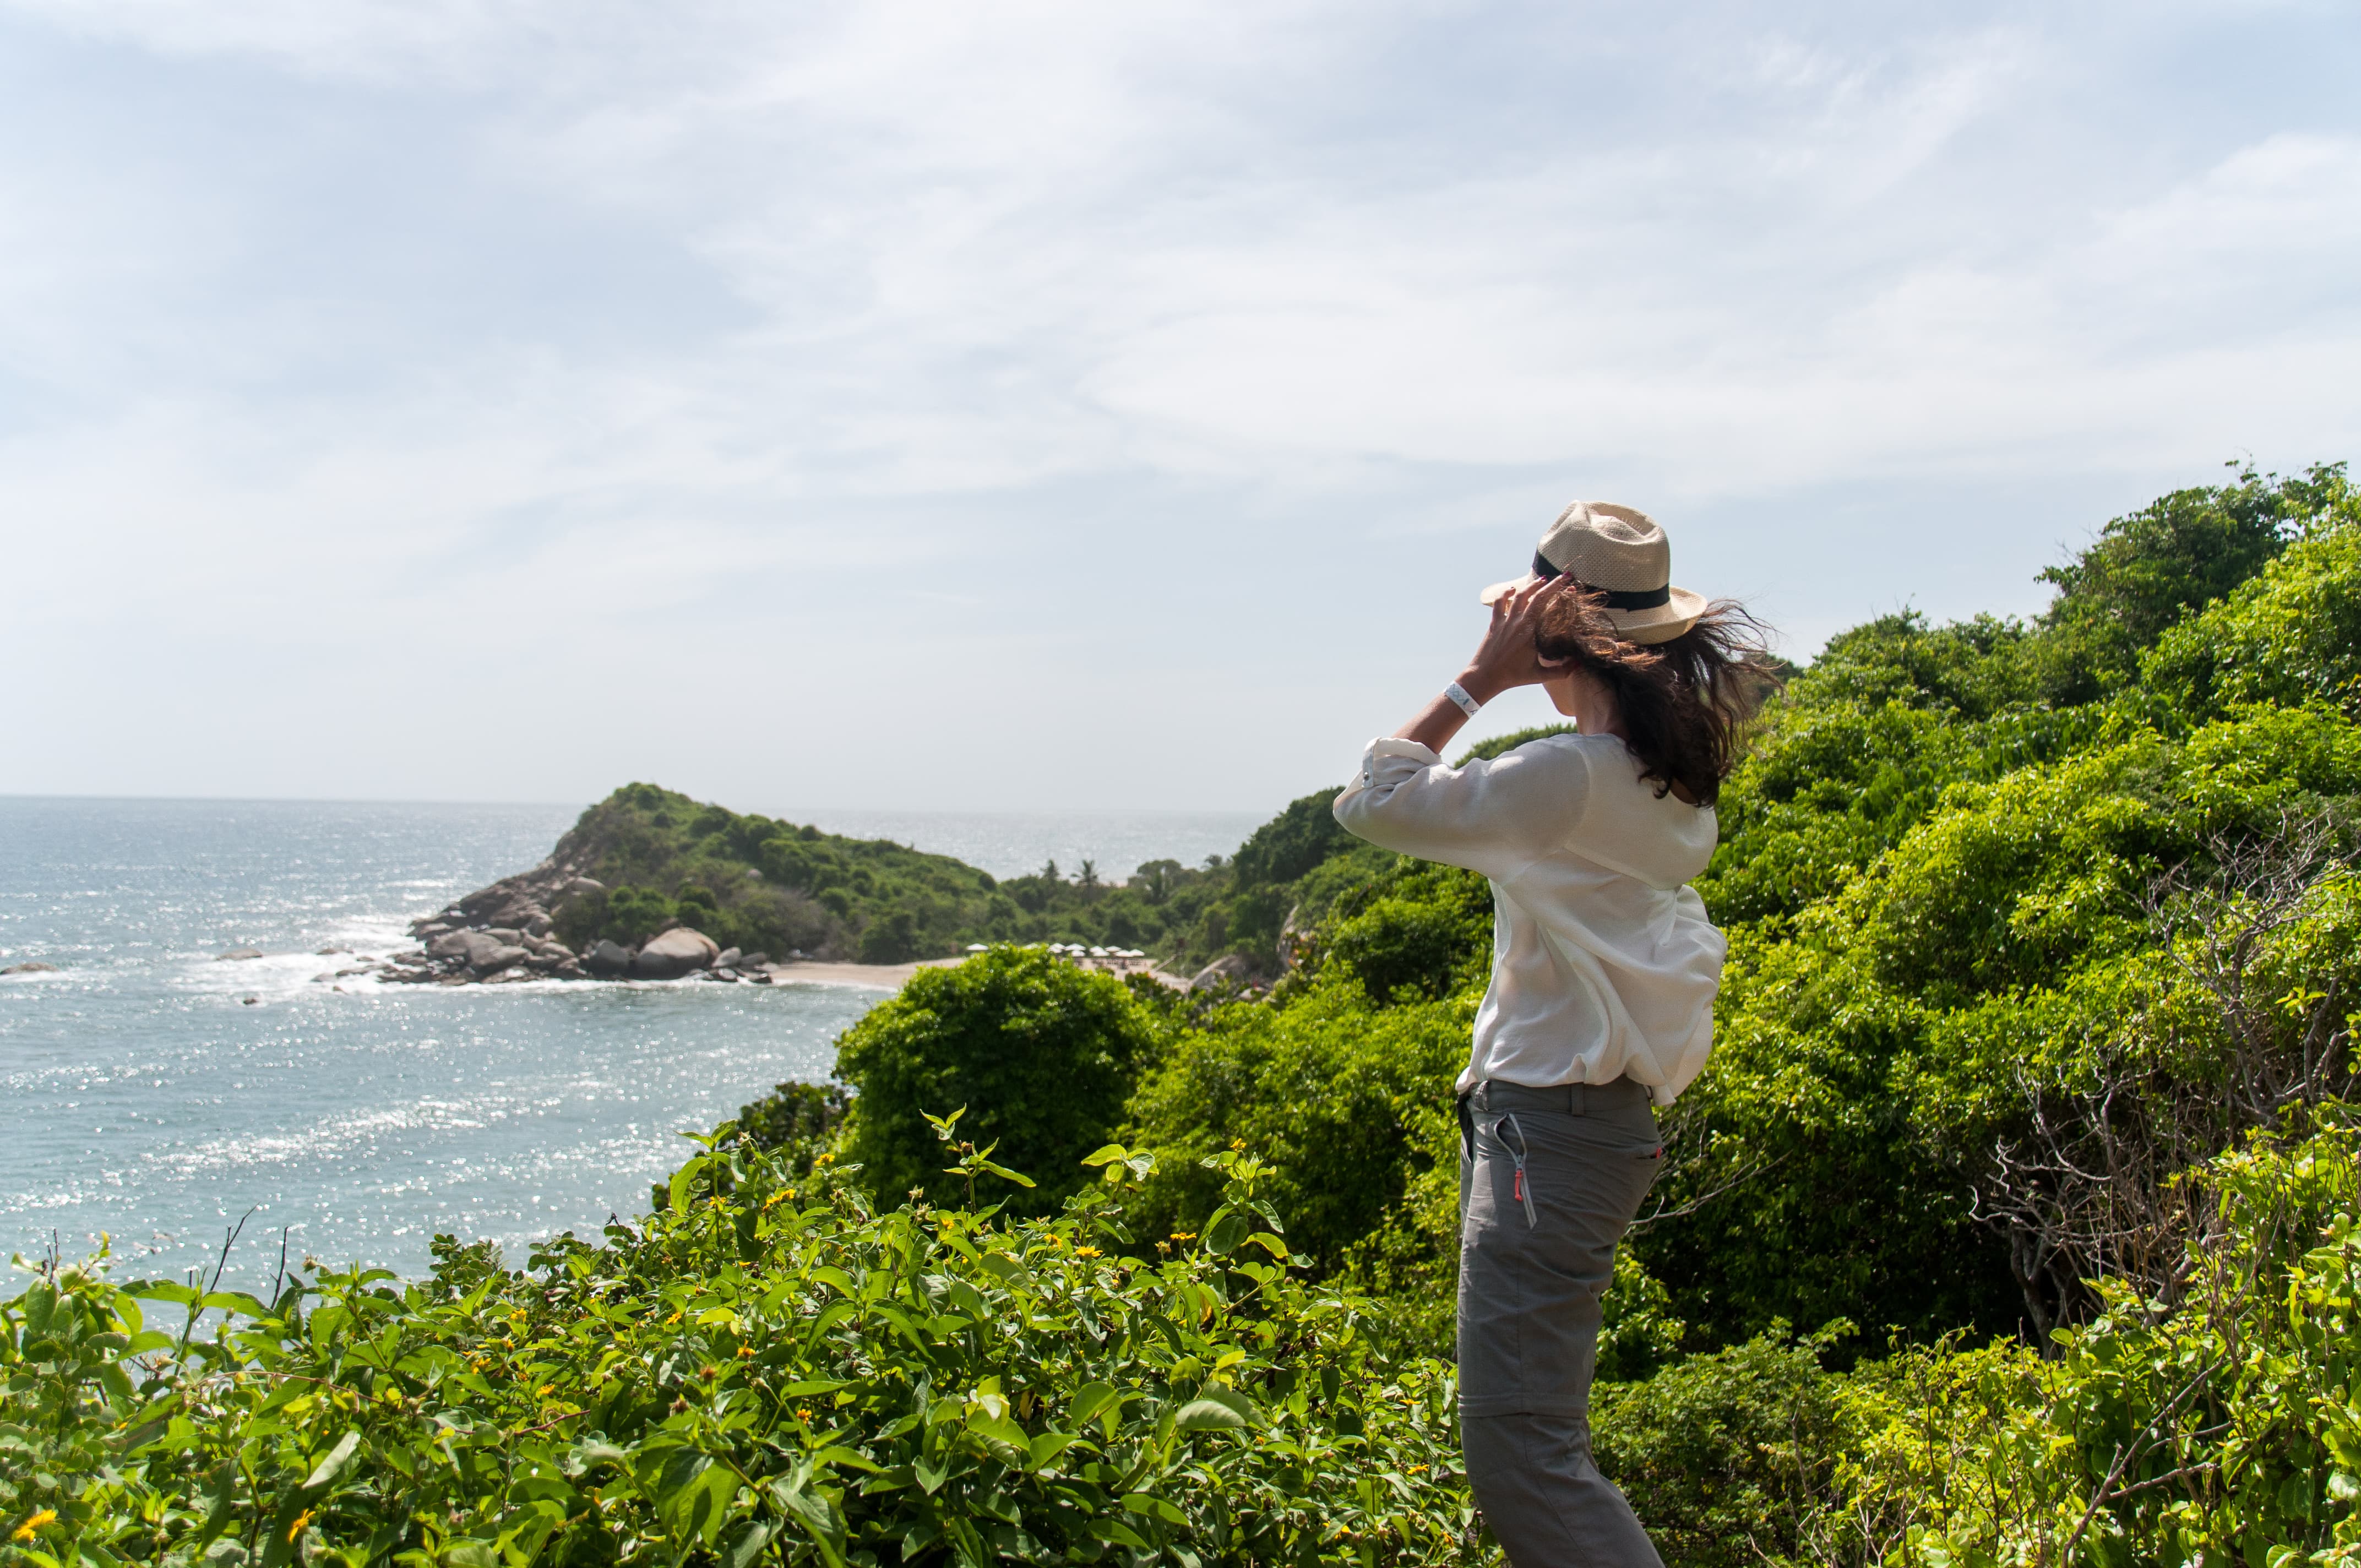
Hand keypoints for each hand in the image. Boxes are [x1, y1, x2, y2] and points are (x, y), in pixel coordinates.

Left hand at [1457, 574, 1582, 702]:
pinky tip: (1513, 589)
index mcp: (1530, 633)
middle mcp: (1517, 623)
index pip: (1548, 607)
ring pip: (1519, 596)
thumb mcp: (1539, 676)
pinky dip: (1506, 593)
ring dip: (1532, 586)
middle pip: (1536, 596)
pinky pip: (1499, 603)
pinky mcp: (1494, 623)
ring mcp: (1505, 621)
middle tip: (1564, 577)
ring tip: (1543, 580)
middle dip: (1552, 584)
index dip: (1561, 595)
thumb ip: (1561, 671)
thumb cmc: (1513, 677)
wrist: (1485, 676)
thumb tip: (1579, 663)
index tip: (1573, 589)